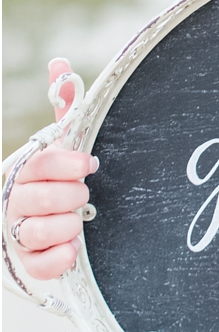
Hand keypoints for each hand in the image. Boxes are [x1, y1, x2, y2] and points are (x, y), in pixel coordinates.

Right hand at [7, 58, 94, 280]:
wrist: (63, 220)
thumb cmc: (62, 178)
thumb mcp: (64, 145)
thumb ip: (65, 109)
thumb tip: (60, 65)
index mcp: (23, 172)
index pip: (37, 164)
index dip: (65, 164)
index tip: (91, 163)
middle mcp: (15, 203)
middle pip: (38, 198)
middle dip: (72, 195)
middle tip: (85, 194)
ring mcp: (19, 235)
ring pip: (37, 232)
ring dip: (67, 225)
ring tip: (80, 220)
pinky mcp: (30, 264)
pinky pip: (41, 266)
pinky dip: (61, 257)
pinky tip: (75, 248)